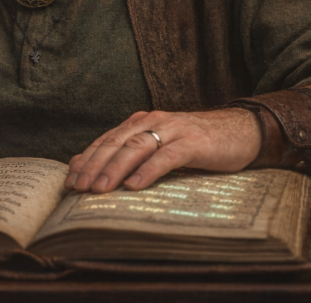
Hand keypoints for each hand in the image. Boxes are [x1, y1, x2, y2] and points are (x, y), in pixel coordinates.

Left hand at [65, 109, 261, 192]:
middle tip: (78, 188)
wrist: (240, 130)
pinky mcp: (194, 142)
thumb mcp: (160, 147)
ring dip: (115, 169)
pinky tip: (135, 185)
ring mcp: (173, 130)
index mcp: (141, 123)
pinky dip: (148, 170)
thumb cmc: (197, 144)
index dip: (86, 160)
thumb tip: (92, 169)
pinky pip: (166, 156)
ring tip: (100, 189)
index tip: (69, 181)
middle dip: (94, 166)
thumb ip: (131, 154)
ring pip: (136, 148)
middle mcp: (153, 121)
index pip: (106, 140)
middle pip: (116, 143)